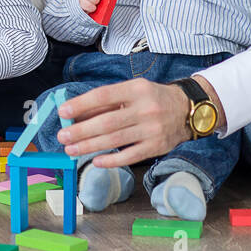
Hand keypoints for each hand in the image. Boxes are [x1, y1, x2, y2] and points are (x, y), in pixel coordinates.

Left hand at [55, 79, 191, 167]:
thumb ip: (108, 102)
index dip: (82, 104)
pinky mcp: (157, 146)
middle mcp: (146, 108)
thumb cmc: (153, 98)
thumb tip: (78, 113)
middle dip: (81, 130)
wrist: (188, 109)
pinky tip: (96, 161)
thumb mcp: (133, 91)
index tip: (63, 111)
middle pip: (107, 122)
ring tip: (72, 150)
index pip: (104, 96)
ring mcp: (153, 129)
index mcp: (137, 89)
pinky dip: (111, 160)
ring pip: (115, 140)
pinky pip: (130, 156)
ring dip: (90, 146)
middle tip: (62, 136)